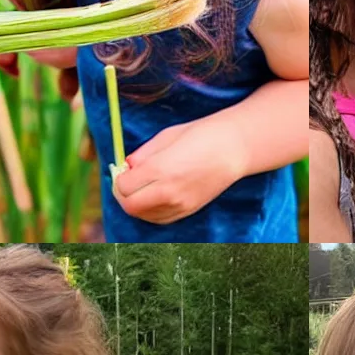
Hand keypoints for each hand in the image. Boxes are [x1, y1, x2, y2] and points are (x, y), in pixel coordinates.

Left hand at [111, 117, 246, 223]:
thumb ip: (143, 154)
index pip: (123, 186)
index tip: (124, 169)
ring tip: (141, 188)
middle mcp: (170, 192)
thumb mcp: (166, 136)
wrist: (235, 149)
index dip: (119, 178)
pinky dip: (151, 210)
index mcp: (161, 169)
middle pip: (130, 206)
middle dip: (123, 194)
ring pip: (143, 215)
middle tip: (126, 181)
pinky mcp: (189, 210)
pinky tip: (154, 196)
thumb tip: (126, 166)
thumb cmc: (201, 135)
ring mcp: (181, 204)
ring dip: (136, 203)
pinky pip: (160, 219)